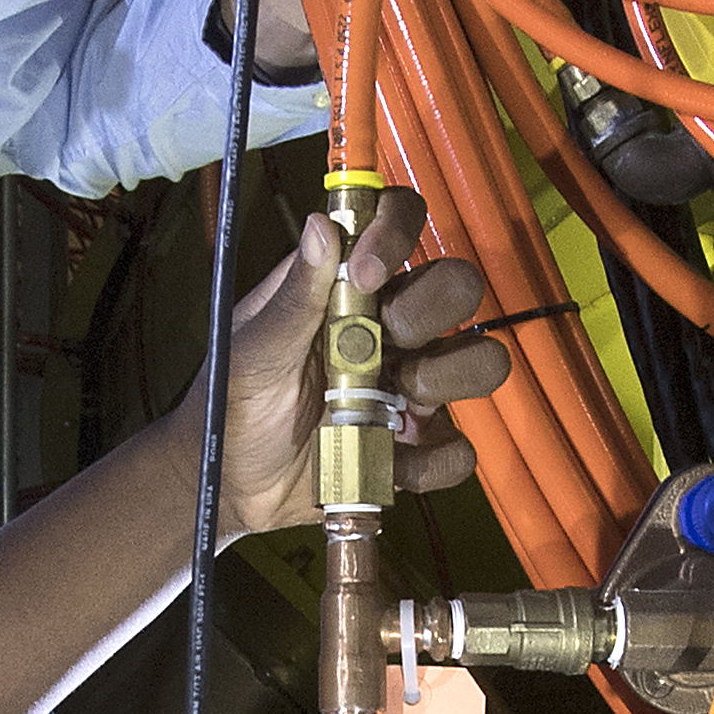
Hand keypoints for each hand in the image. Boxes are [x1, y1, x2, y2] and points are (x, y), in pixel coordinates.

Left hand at [209, 187, 510, 537]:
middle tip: (382, 342)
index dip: (397, 232)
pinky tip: (387, 461)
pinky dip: (430, 461)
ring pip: (480, 359)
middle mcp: (390, 328)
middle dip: (427, 310)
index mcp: (348, 289)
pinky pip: (456, 449)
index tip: (367, 271)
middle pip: (456, 286)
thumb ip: (294, 295)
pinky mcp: (416, 447)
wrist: (233, 488)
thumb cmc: (233, 405)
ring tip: (387, 407)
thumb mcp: (252, 350)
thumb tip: (321, 225)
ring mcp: (409, 386)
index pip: (399, 225)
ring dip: (444, 378)